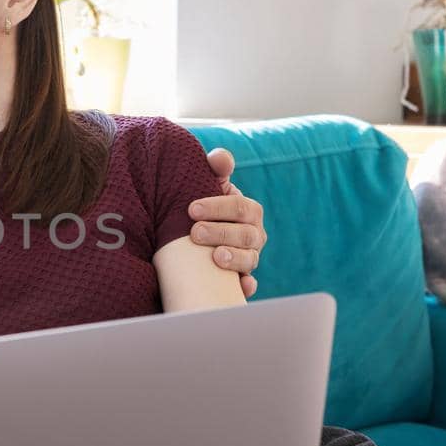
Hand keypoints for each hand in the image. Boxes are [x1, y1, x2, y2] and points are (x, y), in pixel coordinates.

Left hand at [189, 148, 265, 298]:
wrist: (195, 240)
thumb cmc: (203, 208)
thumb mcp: (208, 187)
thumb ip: (215, 169)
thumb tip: (220, 158)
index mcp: (249, 212)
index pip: (240, 207)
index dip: (218, 207)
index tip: (191, 209)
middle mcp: (254, 236)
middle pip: (246, 235)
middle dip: (221, 233)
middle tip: (195, 233)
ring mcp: (249, 259)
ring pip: (250, 260)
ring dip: (235, 258)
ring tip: (215, 257)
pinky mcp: (240, 281)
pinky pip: (248, 286)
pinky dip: (245, 288)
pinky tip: (239, 287)